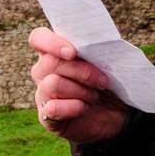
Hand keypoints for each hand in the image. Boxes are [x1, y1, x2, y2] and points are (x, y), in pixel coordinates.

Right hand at [28, 27, 130, 143]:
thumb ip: (96, 50)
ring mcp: (42, 94)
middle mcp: (43, 71)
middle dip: (82, 71)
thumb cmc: (107, 81)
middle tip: (103, 81)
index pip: (38, 38)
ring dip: (81, 90)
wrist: (116, 112)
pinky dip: (73, 107)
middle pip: (50, 62)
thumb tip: (97, 45)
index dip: (51, 43)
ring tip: (95, 96)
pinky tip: (84, 108)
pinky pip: (52, 109)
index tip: (73, 52)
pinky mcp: (47, 117)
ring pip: (53, 83)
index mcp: (54, 51)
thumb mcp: (106, 63)